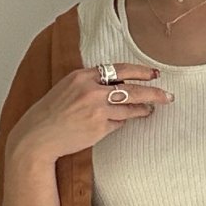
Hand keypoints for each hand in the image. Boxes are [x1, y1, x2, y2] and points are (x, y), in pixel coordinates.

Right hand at [5, 62, 172, 168]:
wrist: (38, 136)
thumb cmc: (51, 113)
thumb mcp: (67, 88)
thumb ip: (89, 84)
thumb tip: (114, 86)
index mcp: (82, 76)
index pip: (118, 69)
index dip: (139, 71)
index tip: (154, 73)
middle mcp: (91, 90)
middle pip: (131, 89)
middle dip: (153, 92)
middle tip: (168, 95)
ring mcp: (96, 110)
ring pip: (129, 108)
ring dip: (143, 110)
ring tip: (151, 110)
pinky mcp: (99, 128)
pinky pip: (118, 124)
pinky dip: (121, 122)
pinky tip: (120, 122)